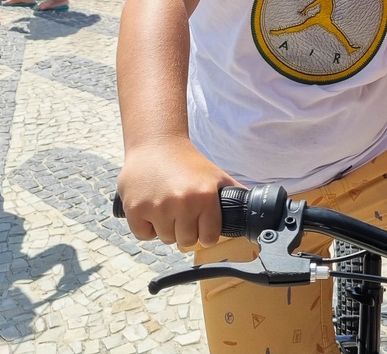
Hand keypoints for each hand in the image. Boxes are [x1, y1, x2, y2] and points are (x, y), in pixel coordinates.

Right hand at [117, 138, 240, 249]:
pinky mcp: (135, 209)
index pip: (208, 238)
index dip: (206, 234)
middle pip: (186, 241)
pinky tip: (152, 210)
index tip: (202, 227)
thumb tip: (251, 211)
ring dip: (167, 228)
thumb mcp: (216, 175)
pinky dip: (147, 228)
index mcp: (205, 196)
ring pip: (165, 238)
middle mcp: (182, 203)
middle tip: (183, 214)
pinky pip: (144, 235)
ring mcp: (157, 207)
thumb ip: (234, 194)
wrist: (156, 144)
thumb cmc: (188, 161)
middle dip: (186, 231)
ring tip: (167, 208)